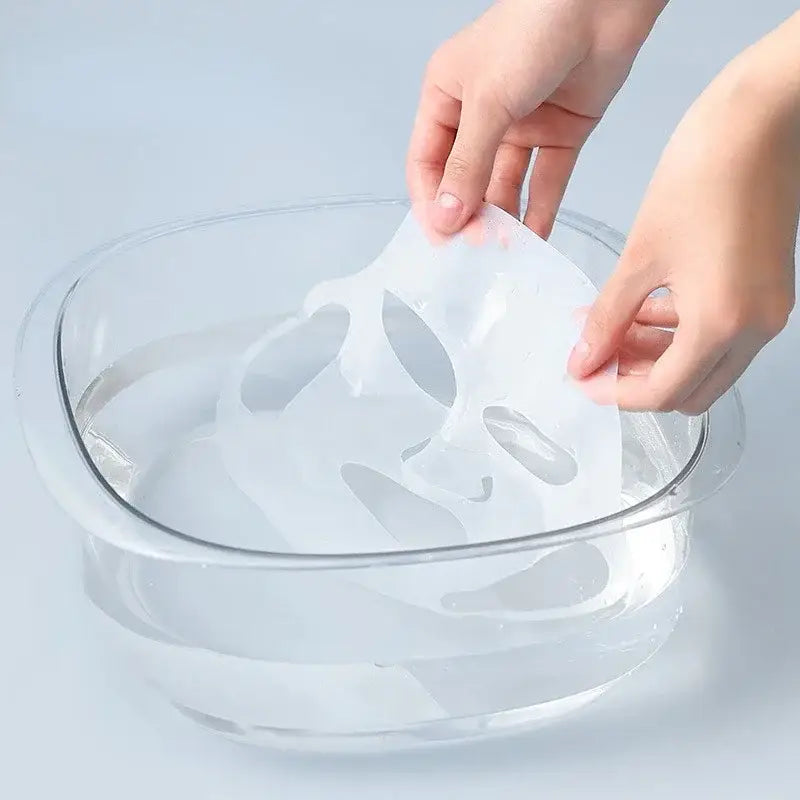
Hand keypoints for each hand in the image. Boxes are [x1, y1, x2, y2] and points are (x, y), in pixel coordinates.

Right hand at [406, 0, 666, 237]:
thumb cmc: (534, 27)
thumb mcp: (488, 101)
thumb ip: (468, 164)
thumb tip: (446, 218)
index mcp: (446, 97)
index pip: (428, 164)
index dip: (432, 204)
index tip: (441, 240)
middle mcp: (481, 114)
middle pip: (467, 180)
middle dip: (470, 215)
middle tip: (475, 249)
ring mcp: (522, 124)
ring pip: (505, 184)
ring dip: (505, 218)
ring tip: (505, 251)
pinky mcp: (561, 131)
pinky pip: (546, 179)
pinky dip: (542, 208)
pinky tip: (536, 238)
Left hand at [569, 16, 799, 413]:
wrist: (762, 118)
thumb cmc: (703, 174)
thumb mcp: (640, 256)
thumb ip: (608, 318)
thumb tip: (584, 360)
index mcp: (722, 323)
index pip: (661, 392)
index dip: (613, 394)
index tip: (580, 379)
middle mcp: (754, 327)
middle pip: (688, 390)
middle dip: (636, 381)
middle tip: (595, 355)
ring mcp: (767, 310)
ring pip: (704, 365)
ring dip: (656, 357)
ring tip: (610, 327)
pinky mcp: (767, 290)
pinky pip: (720, 335)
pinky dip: (680, 333)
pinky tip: (644, 308)